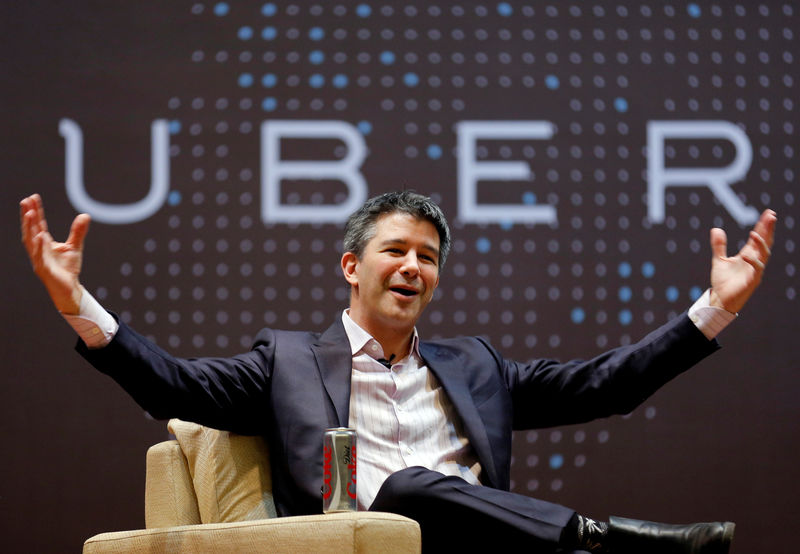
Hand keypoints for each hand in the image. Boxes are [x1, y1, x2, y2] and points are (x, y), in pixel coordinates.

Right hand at [20, 194, 89, 314]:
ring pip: (31, 242)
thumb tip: (85, 215)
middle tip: (26, 201)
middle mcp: (38, 250)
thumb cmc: (67, 269)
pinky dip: (39, 246)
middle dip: (28, 216)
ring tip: (29, 213)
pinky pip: (40, 257)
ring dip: (29, 228)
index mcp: (44, 243)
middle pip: (31, 230)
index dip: (35, 211)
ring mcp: (39, 259)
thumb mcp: (74, 247)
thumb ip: (78, 232)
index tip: (33, 197)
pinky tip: (40, 236)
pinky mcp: (44, 269)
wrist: (69, 289)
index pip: (38, 224)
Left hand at [708, 209, 776, 312]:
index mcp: (748, 255)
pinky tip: (745, 255)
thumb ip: (719, 245)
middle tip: (771, 216)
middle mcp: (754, 261)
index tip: (768, 213)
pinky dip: (752, 261)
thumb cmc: (723, 281)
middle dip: (768, 229)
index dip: (763, 226)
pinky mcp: (752, 281)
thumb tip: (716, 229)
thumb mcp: (718, 260)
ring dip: (761, 243)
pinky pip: (756, 269)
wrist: (720, 299)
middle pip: (765, 242)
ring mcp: (755, 270)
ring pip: (763, 254)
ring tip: (755, 233)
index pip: (758, 237)